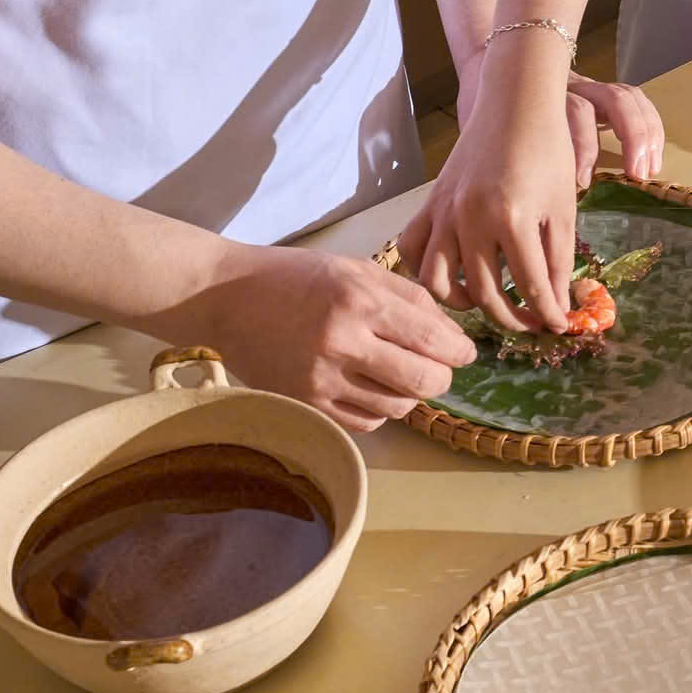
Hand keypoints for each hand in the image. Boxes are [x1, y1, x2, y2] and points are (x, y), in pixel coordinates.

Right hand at [173, 243, 476, 432]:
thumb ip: (412, 298)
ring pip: (397, 407)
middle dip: (442, 378)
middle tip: (439, 370)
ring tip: (402, 376)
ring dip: (411, 396)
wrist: (227, 297)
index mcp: (361, 301)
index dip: (459, 352)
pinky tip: (372, 389)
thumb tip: (452, 335)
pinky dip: (381, 410)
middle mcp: (342, 342)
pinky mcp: (304, 402)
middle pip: (422, 381)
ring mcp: (320, 378)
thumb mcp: (360, 270)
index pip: (433, 340)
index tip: (464, 353)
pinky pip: (364, 422)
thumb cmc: (299, 277)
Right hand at [399, 34, 663, 333]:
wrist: (516, 105)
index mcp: (512, 218)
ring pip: (438, 281)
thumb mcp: (563, 207)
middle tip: (531, 324)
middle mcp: (470, 220)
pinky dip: (425, 273)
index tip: (560, 327)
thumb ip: (559, 259)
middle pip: (483, 293)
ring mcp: (444, 213)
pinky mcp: (429, 205)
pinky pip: (412, 251)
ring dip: (463, 304)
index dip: (547, 313)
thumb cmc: (548, 151)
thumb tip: (558, 304)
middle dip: (510, 318)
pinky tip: (451, 279)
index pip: (529, 285)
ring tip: (489, 305)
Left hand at [455, 47, 664, 188]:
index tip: (580, 183)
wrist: (488, 65)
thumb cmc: (485, 108)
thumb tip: (509, 208)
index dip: (582, 147)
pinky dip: (651, 129)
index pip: (572, 111)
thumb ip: (499, 159)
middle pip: (610, 98)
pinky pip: (636, 102)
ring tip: (648, 170)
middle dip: (628, 136)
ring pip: (627, 97)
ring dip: (645, 134)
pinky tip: (653, 159)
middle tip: (634, 174)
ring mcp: (589, 88)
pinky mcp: (602, 95)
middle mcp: (571, 87)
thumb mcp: (484, 130)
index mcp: (540, 95)